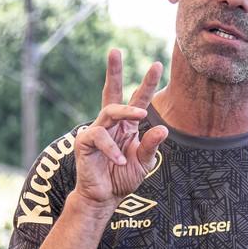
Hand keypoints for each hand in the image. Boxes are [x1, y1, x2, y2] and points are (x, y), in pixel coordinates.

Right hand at [73, 49, 167, 210]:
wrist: (103, 198)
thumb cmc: (122, 178)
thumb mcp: (143, 163)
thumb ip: (151, 146)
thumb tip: (162, 128)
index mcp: (127, 126)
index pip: (138, 100)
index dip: (147, 83)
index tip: (156, 64)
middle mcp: (111, 123)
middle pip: (111, 91)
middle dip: (113, 71)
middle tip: (115, 50)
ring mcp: (96, 130)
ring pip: (110, 110)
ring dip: (128, 110)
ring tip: (141, 115)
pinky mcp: (84, 141)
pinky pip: (99, 136)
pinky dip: (112, 148)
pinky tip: (119, 160)